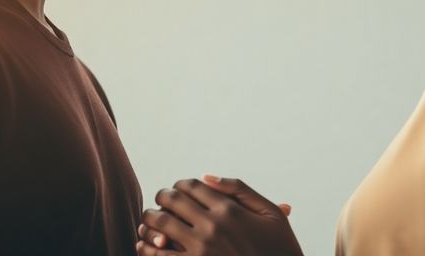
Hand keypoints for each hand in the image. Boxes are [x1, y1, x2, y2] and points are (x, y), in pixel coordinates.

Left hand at [136, 174, 302, 255]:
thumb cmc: (278, 249)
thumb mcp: (269, 214)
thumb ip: (239, 190)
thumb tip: (207, 176)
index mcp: (230, 210)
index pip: (192, 185)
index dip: (180, 185)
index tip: (178, 191)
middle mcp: (213, 226)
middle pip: (172, 200)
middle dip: (162, 197)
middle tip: (161, 202)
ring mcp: (201, 250)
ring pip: (160, 224)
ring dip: (150, 219)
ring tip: (150, 222)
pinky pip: (159, 255)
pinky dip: (146, 247)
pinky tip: (146, 245)